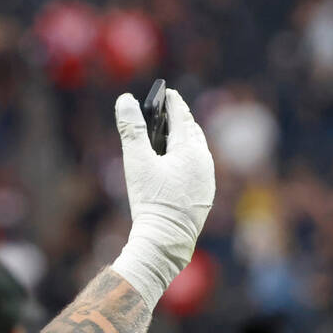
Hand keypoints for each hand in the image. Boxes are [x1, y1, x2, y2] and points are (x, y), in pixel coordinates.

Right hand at [111, 88, 215, 305]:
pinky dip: (190, 158)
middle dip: (182, 119)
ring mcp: (207, 180)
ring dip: (187, 139)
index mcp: (190, 149)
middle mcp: (204, 162)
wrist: (166, 240)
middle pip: (194, 132)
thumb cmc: (151, 201)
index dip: (173, 102)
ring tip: (175, 135)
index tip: (167, 92)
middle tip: (171, 111)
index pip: (182, 116)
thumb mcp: (137, 162)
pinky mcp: (205, 196)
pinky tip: (181, 165)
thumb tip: (125, 99)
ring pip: (199, 150)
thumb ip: (132, 129)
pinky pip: (200, 168)